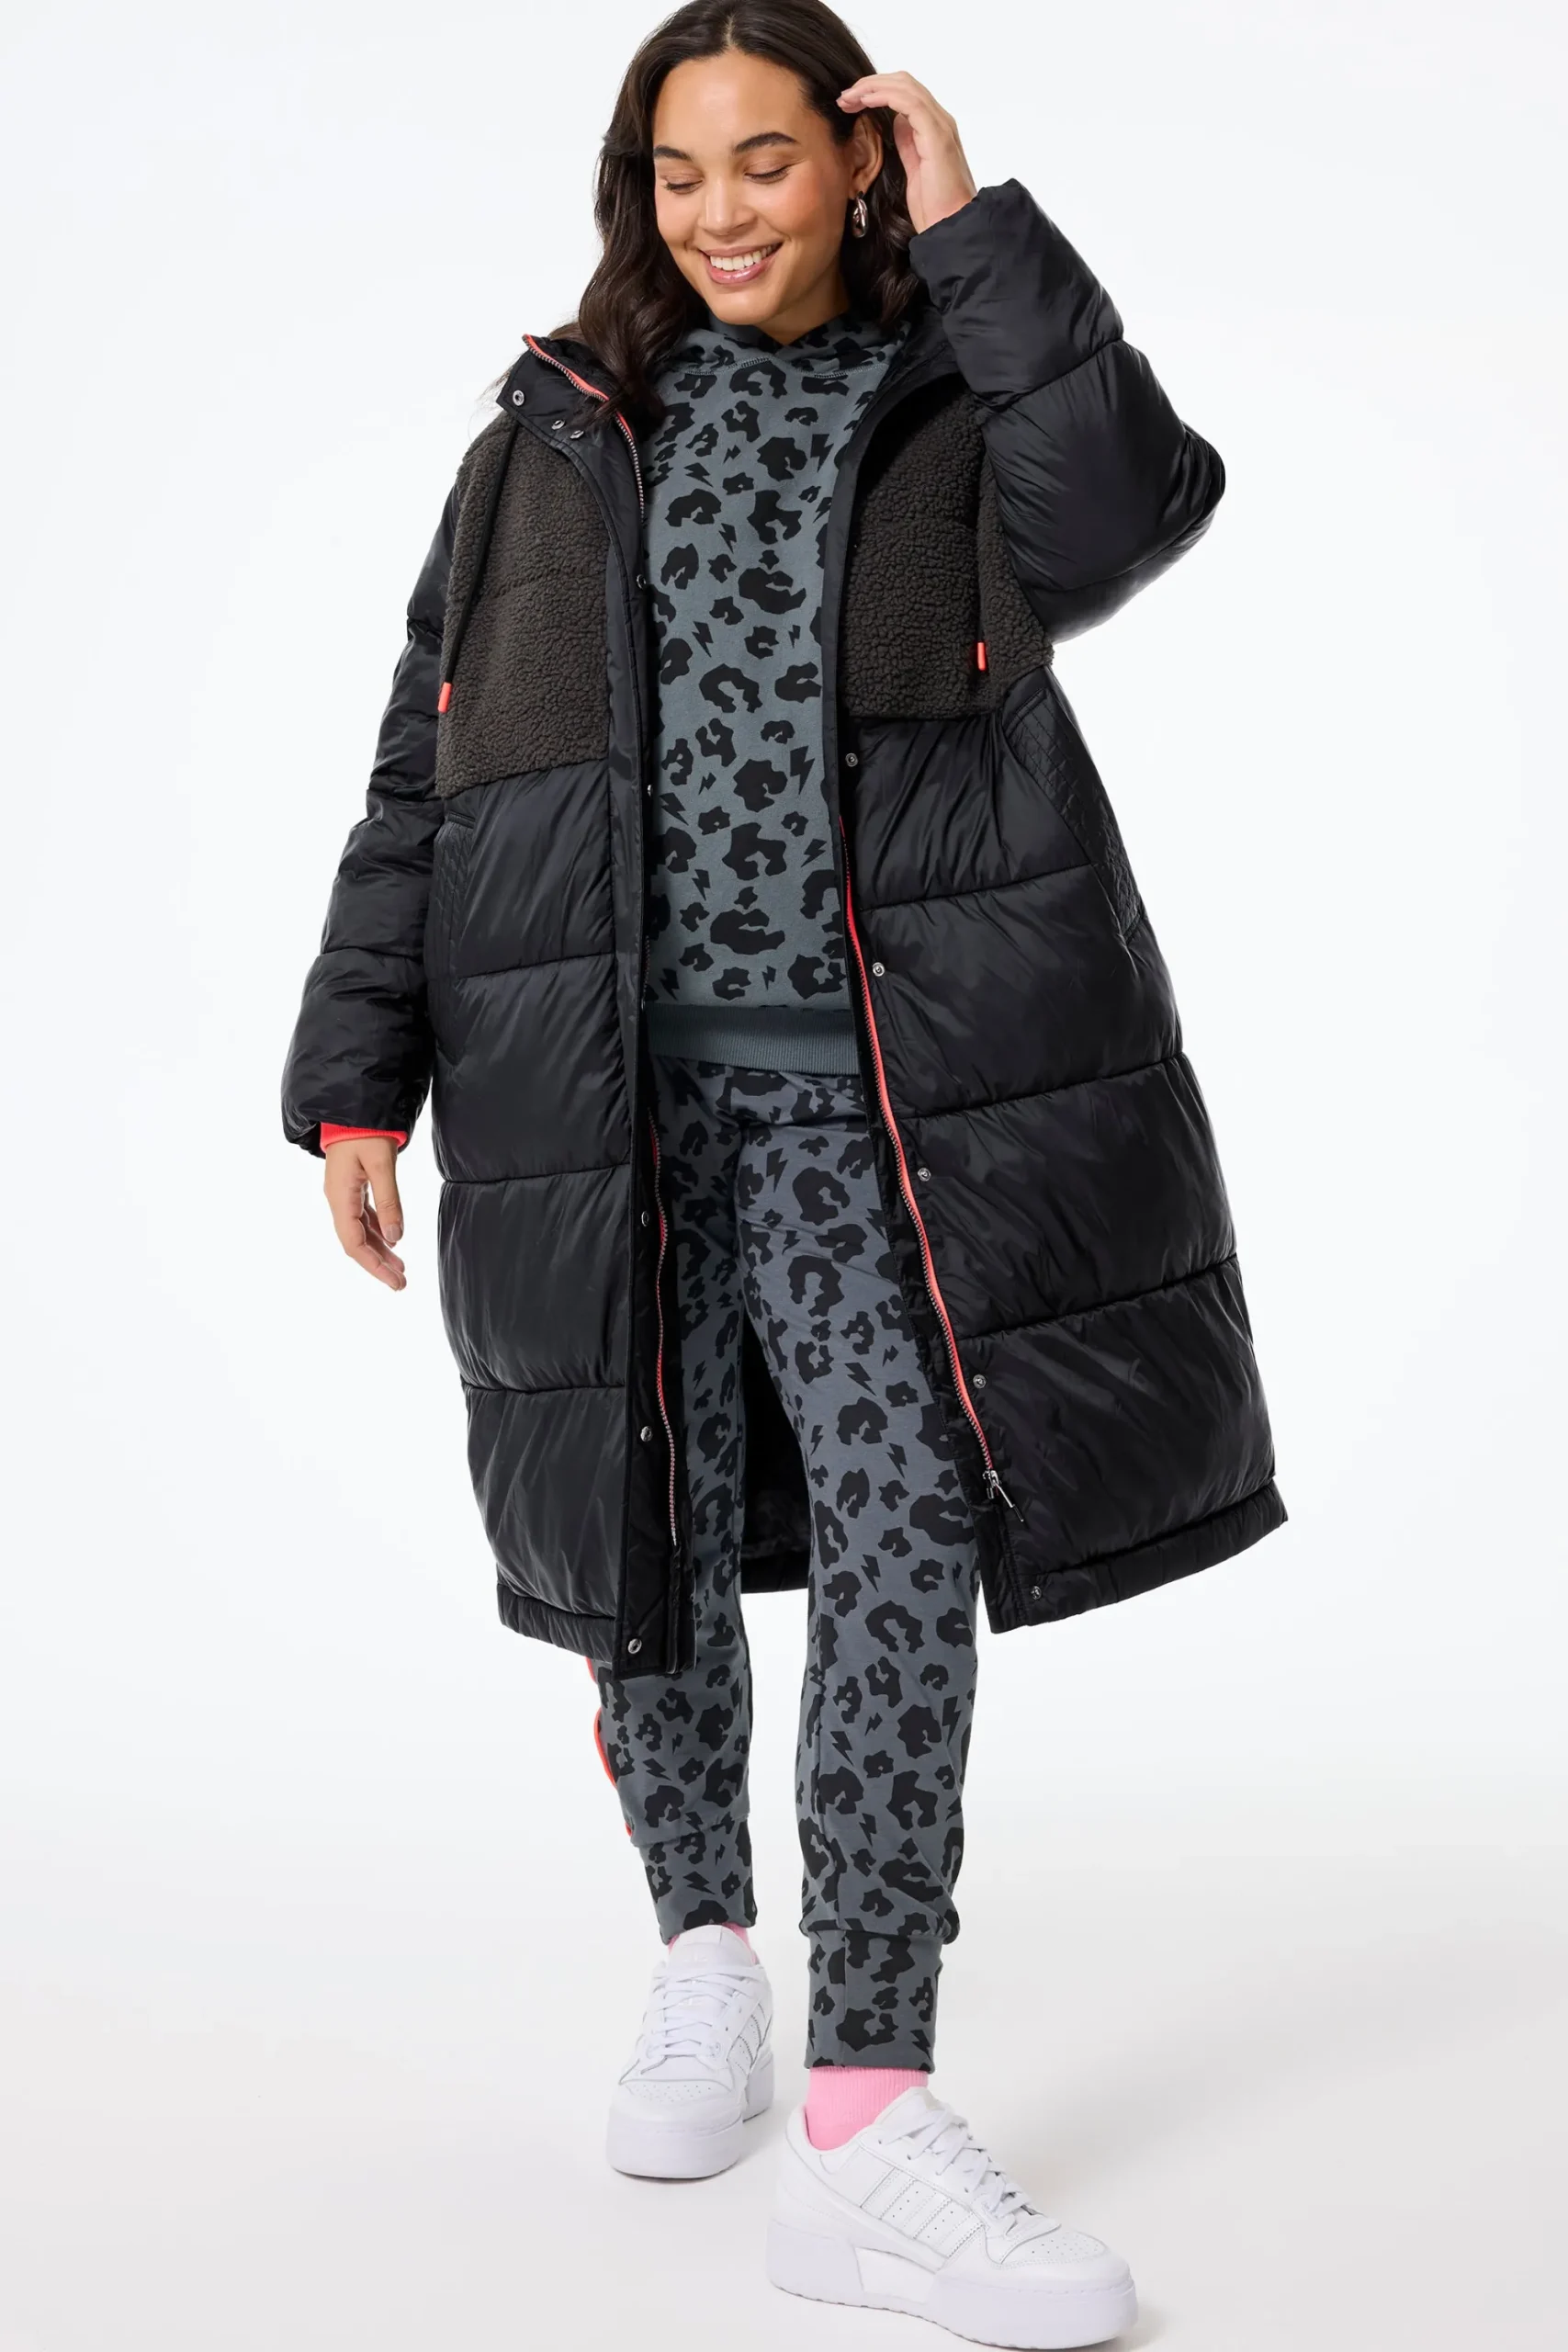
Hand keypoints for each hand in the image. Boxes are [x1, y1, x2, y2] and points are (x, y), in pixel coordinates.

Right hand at [323, 1136, 406, 1289]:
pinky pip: (365, 1216)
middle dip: (378, 1263)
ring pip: (361, 1230)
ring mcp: (344, 1193)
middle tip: (401, 1283)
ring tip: (401, 1267)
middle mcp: (338, 1199)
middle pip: (356, 1241)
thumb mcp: (382, 1164)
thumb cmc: (366, 1130)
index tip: (394, 1281)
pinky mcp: (353, 1186)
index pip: (353, 1242)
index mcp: (340, 1197)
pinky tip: (393, 1238)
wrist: (354, 1105)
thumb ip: (389, 1200)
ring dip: (380, 1249)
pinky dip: (379, 1230)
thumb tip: (396, 1236)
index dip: (373, 1265)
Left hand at [837, 71, 977, 236]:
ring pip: (904, 86)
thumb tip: (895, 124)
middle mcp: (939, 120)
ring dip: (871, 88)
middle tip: (844, 98)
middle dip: (869, 85)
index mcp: (933, 127)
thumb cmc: (935, 207)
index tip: (849, 103)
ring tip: (848, 98)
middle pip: (902, 82)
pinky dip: (884, 96)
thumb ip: (907, 144)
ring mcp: (940, 125)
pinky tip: (865, 102)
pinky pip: (908, 102)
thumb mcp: (913, 170)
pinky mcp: (936, 134)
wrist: (951, 226)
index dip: (875, 91)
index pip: (903, 93)